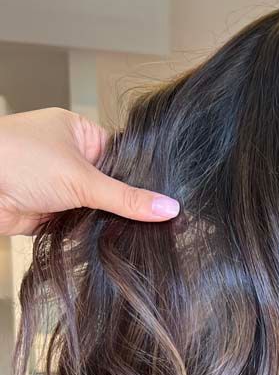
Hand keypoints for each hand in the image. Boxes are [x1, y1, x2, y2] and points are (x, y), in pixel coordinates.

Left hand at [0, 108, 179, 235]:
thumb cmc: (15, 159)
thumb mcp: (82, 178)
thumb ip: (126, 198)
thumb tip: (168, 207)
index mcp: (79, 133)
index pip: (124, 158)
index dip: (142, 180)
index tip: (164, 202)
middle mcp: (69, 157)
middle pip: (111, 186)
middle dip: (123, 205)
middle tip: (153, 223)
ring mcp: (58, 186)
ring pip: (95, 209)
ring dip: (103, 221)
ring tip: (131, 234)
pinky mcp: (49, 213)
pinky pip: (79, 227)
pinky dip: (87, 234)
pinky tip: (106, 241)